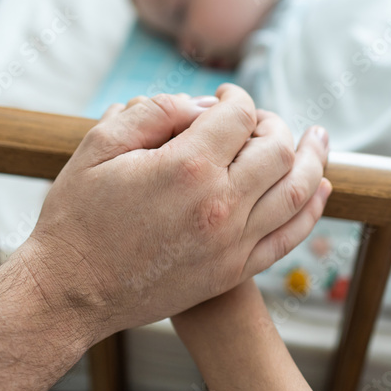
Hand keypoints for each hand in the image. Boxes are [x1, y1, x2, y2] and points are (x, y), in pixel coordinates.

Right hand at [16, 83, 330, 344]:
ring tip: (316, 139)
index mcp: (187, 167)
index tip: (223, 97)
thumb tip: (201, 105)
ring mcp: (233, 243)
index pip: (240, 115)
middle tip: (254, 120)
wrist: (70, 292)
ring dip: (311, 159)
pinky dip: (312, 208)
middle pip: (277, 148)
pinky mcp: (234, 271)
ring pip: (298, 190)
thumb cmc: (77, 217)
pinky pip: (291, 235)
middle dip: (271, 124)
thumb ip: (154, 111)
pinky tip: (320, 187)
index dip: (235, 97)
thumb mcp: (99, 145)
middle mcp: (221, 204)